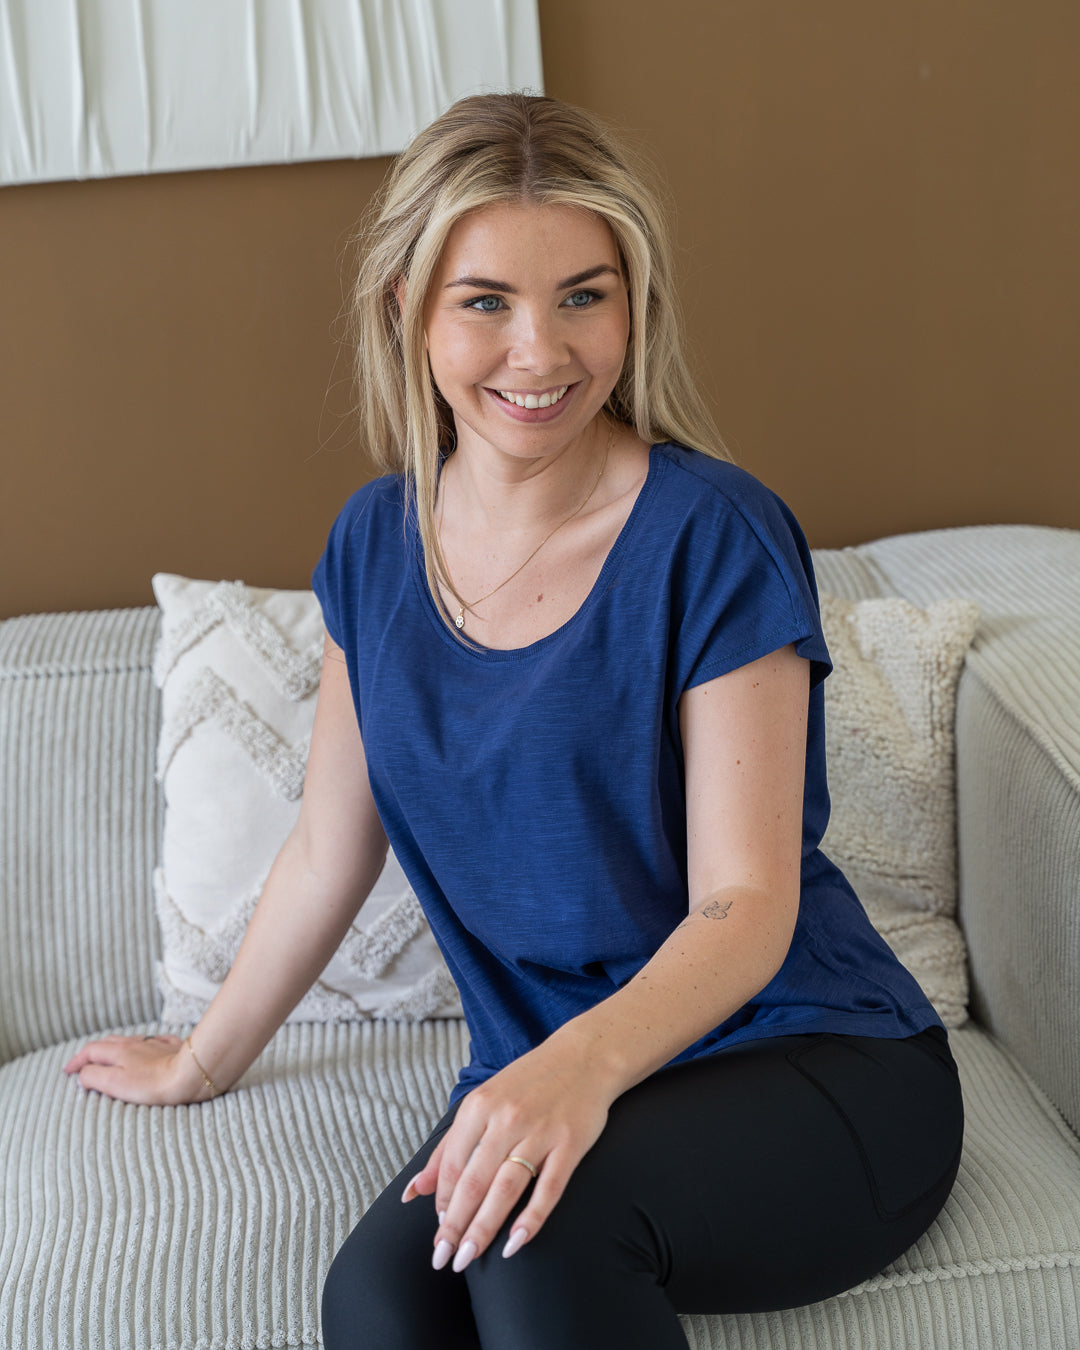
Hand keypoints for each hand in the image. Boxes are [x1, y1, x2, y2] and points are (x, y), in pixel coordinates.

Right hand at [63, 1033, 205, 1104]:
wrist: (190, 1074)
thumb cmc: (152, 1083)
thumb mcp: (115, 1083)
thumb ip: (94, 1077)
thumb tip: (82, 1074)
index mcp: (119, 1050)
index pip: (91, 1051)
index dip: (76, 1060)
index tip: (68, 1071)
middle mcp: (136, 1042)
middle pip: (108, 1042)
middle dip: (93, 1052)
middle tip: (85, 1064)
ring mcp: (155, 1043)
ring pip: (131, 1041)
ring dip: (116, 1048)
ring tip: (112, 1057)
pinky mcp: (173, 1048)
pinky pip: (155, 1042)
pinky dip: (143, 1046)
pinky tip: (147, 1050)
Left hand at [402, 1038, 612, 1272]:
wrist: (584, 1056)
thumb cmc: (528, 1083)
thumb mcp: (482, 1103)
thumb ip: (448, 1149)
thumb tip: (413, 1192)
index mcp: (479, 1106)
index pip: (453, 1166)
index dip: (442, 1204)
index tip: (438, 1235)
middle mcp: (507, 1118)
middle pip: (474, 1181)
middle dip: (455, 1226)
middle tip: (444, 1260)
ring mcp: (540, 1132)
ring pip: (506, 1188)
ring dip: (484, 1227)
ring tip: (468, 1257)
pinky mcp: (570, 1144)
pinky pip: (549, 1187)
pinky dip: (532, 1218)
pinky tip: (516, 1242)